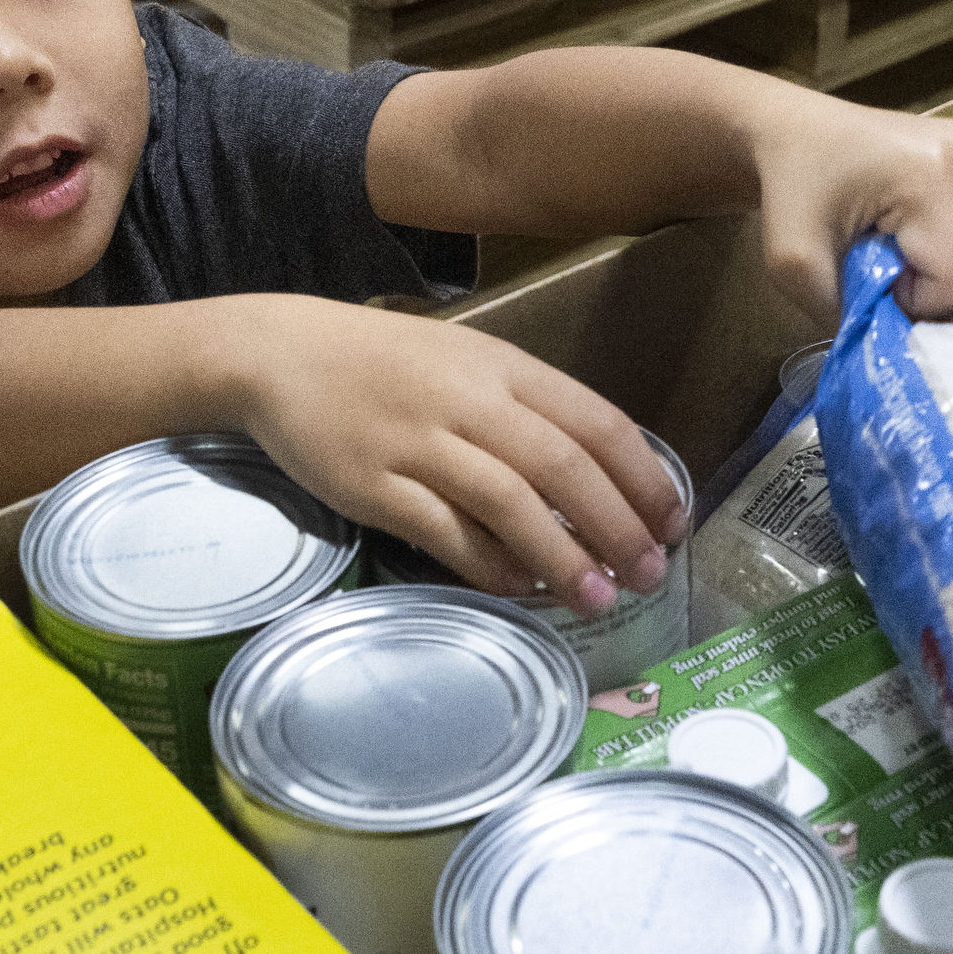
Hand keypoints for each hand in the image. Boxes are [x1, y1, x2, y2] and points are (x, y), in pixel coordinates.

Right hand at [224, 297, 681, 612]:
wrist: (280, 354)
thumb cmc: (386, 364)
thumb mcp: (468, 363)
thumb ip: (529, 413)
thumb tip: (599, 483)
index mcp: (504, 366)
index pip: (596, 421)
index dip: (644, 477)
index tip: (673, 524)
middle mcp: (468, 400)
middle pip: (562, 466)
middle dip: (616, 526)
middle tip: (648, 576)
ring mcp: (418, 443)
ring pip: (509, 501)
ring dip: (561, 555)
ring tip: (598, 599)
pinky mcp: (372, 484)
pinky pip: (443, 531)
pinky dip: (488, 563)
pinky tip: (520, 588)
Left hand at [750, 95, 952, 321]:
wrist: (804, 131)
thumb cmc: (796, 192)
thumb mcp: (795, 264)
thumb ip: (849, 317)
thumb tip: (904, 360)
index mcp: (931, 174)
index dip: (924, 302)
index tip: (880, 281)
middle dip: (950, 296)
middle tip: (899, 275)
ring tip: (916, 254)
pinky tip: (937, 239)